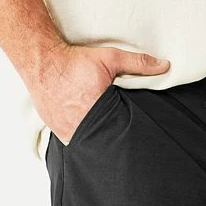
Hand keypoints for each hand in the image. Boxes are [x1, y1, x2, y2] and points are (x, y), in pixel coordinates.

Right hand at [27, 43, 169, 143]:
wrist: (41, 62)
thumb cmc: (74, 62)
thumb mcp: (109, 58)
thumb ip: (138, 63)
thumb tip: (164, 66)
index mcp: (98, 113)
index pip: (121, 134)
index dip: (129, 137)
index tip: (137, 140)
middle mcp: (82, 128)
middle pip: (106, 144)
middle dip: (115, 143)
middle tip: (126, 146)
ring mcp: (69, 134)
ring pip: (90, 147)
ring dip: (99, 145)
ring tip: (108, 144)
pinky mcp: (60, 135)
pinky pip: (77, 144)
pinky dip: (85, 142)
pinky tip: (92, 141)